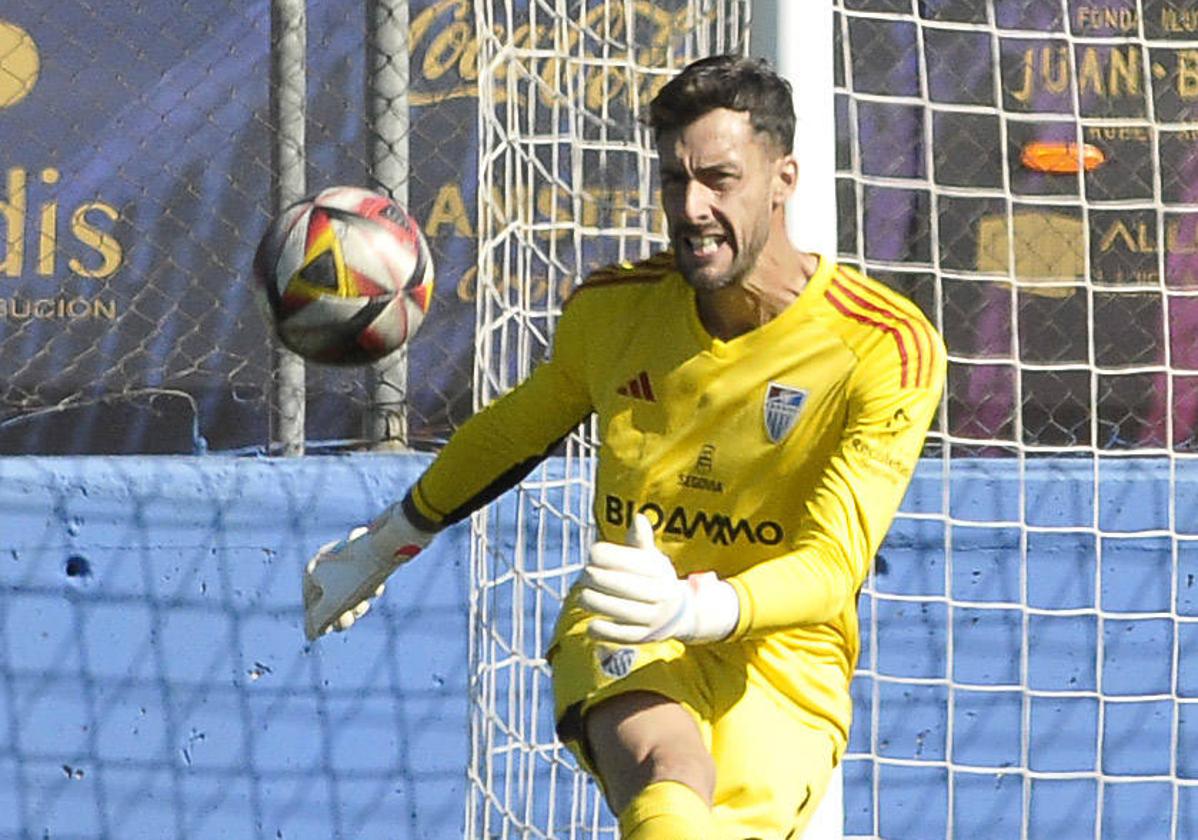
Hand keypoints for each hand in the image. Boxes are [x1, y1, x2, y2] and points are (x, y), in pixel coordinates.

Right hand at [302, 501, 433, 640]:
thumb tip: (311, 634)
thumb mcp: (334, 605)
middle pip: (330, 598)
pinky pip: (362, 579)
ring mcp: (347, 556)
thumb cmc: (359, 576)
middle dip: (342, 611)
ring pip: (348, 590)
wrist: (391, 545)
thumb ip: (318, 622)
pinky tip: (377, 586)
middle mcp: (326, 560)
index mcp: (313, 568)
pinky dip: (368, 588)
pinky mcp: (366, 555)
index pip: (310, 604)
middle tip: (353, 618)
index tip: (334, 628)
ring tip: (368, 598)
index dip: (321, 620)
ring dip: (357, 601)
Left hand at [578, 513, 738, 643]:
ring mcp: (652, 617)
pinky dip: (602, 630)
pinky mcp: (644, 637)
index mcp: (659, 571)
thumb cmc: (654, 579)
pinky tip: (591, 624)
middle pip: (620, 585)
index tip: (592, 553)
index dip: (605, 555)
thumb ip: (641, 540)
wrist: (678, 613)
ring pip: (618, 610)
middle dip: (596, 578)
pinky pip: (621, 635)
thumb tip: (638, 518)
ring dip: (595, 602)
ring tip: (582, 597)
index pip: (628, 561)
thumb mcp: (652, 558)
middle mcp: (659, 594)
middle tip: (584, 575)